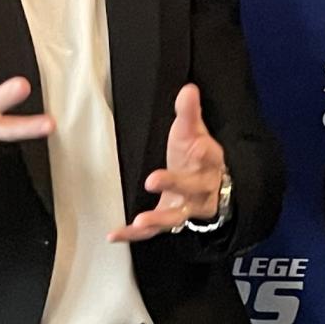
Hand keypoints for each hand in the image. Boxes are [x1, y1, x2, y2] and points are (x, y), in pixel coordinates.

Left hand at [109, 84, 224, 242]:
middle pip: (192, 189)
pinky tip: (114, 234)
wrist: (211, 185)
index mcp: (210, 162)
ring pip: (176, 216)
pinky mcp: (170, 220)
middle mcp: (202, 189)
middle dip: (174, 184)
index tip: (193, 149)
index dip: (203, 153)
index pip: (209, 157)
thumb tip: (188, 88)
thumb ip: (189, 112)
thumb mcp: (194, 131)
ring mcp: (187, 208)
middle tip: (153, 180)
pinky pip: (154, 231)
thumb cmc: (197, 154)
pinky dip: (134, 235)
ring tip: (139, 222)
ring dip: (157, 220)